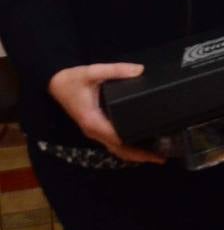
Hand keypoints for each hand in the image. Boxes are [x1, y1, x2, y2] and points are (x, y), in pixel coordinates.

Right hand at [48, 64, 164, 163]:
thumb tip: (140, 70)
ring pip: (116, 149)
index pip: (116, 138)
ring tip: (157, 155)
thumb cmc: (73, 80)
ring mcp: (95, 132)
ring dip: (135, 154)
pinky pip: (113, 142)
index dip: (135, 146)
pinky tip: (143, 144)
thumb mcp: (92, 71)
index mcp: (93, 120)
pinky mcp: (97, 128)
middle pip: (119, 149)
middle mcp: (94, 131)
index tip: (153, 150)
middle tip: (162, 158)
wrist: (56, 83)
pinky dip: (128, 147)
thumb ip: (115, 70)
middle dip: (140, 156)